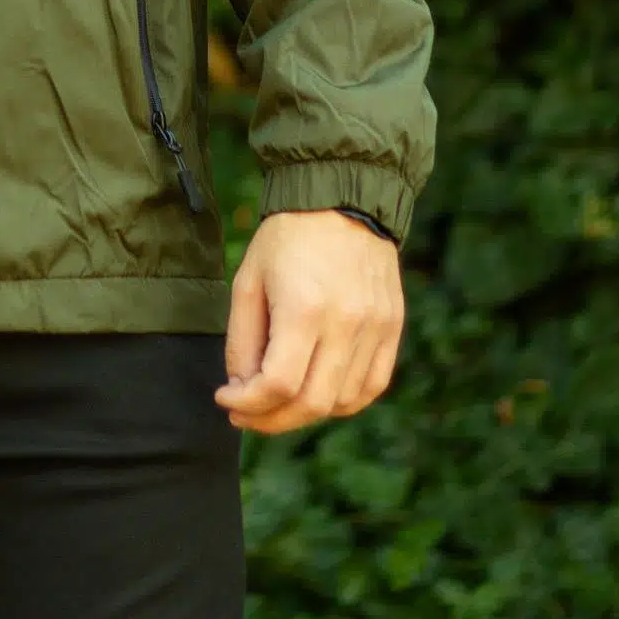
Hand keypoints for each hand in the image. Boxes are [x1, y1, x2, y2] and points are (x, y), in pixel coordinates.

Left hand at [214, 208, 403, 433]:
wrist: (341, 198)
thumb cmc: (286, 238)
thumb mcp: (248, 280)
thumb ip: (243, 340)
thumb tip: (244, 389)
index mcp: (305, 308)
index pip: (278, 384)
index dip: (248, 404)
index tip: (227, 400)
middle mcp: (346, 323)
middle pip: (312, 404)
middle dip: (271, 420)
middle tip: (247, 415)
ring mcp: (375, 328)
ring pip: (342, 402)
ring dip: (305, 415)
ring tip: (278, 402)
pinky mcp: (392, 327)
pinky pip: (372, 386)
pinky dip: (343, 403)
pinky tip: (317, 394)